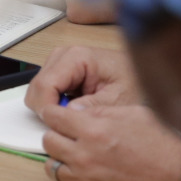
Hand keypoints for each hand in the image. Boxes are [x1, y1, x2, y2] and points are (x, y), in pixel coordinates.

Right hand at [24, 44, 141, 113]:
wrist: (144, 74)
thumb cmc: (134, 83)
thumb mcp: (117, 100)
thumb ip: (90, 108)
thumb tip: (66, 117)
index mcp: (77, 56)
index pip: (45, 85)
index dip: (48, 109)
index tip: (61, 126)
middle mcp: (63, 55)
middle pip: (37, 87)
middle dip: (48, 109)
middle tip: (71, 121)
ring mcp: (59, 62)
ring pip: (37, 90)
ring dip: (52, 107)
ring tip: (77, 112)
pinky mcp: (59, 70)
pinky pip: (45, 91)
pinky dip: (54, 104)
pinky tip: (74, 106)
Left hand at [37, 97, 180, 180]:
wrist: (180, 179)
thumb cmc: (163, 145)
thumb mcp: (133, 114)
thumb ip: (100, 111)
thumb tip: (76, 110)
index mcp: (94, 130)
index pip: (52, 116)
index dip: (55, 113)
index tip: (58, 115)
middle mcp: (85, 156)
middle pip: (48, 141)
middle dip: (58, 134)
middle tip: (72, 135)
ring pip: (52, 167)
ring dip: (62, 159)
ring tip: (80, 156)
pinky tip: (86, 174)